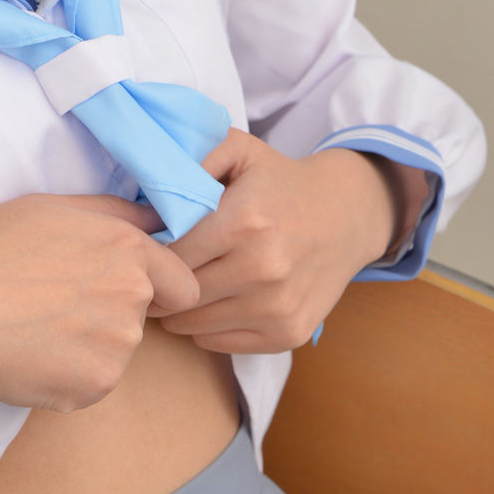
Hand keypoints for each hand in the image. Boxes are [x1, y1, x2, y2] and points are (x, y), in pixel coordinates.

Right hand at [0, 191, 202, 412]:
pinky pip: (92, 382)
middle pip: (145, 316)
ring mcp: (119, 345)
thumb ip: (112, 212)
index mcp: (126, 247)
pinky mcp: (96, 385)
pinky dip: (67, 375)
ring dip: (87, 345)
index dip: (159, 288)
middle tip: (53, 304)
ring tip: (32, 329)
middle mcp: (133, 295)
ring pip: (116, 350)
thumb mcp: (47, 208)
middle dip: (111, 313)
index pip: (183, 283)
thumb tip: (155, 217)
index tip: (116, 288)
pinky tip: (28, 356)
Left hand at [143, 129, 402, 353]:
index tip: (145, 250)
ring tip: (180, 286)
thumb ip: (193, 156)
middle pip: (179, 294)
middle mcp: (262, 269)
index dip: (150, 255)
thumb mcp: (240, 150)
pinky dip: (205, 327)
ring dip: (179, 309)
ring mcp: (277, 307)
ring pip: (193, 325)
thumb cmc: (281, 182)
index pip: (170, 256)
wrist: (348, 215)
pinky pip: (218, 343)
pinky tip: (212, 301)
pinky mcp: (287, 333)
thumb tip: (150, 192)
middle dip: (160, 284)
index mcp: (244, 223)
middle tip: (152, 273)